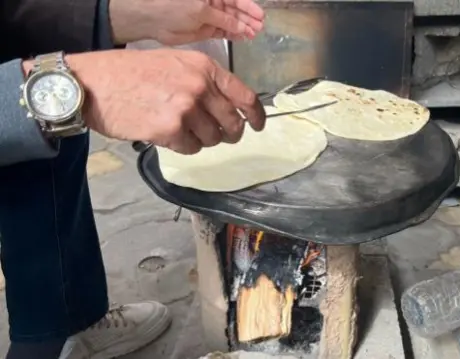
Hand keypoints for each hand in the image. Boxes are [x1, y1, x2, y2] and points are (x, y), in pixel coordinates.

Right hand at [66, 49, 265, 153]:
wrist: (94, 83)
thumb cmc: (130, 73)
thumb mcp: (174, 64)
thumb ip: (204, 82)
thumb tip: (227, 107)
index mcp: (204, 68)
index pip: (245, 96)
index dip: (256, 116)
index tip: (258, 126)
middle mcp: (200, 87)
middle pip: (233, 124)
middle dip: (229, 134)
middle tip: (219, 136)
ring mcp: (186, 109)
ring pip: (213, 139)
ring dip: (202, 140)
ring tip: (182, 129)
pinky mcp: (170, 130)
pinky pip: (191, 149)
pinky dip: (183, 146)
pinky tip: (167, 134)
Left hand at [109, 0, 264, 44]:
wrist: (150, 17)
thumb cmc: (172, 5)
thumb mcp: (202, 10)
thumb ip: (223, 19)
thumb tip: (241, 25)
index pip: (235, 0)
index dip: (248, 8)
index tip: (261, 16)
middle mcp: (211, 3)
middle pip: (234, 11)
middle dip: (247, 19)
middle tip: (260, 28)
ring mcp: (208, 17)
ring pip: (230, 22)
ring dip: (242, 28)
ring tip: (253, 35)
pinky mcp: (203, 30)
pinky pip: (222, 32)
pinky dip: (232, 35)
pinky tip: (241, 37)